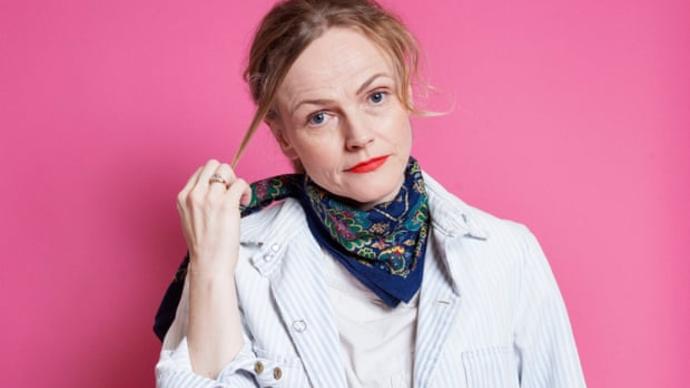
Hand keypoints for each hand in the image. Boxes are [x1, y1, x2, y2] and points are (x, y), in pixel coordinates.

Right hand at [176, 159, 251, 274]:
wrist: (208, 263)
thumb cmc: (203, 246)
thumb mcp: (190, 218)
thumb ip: (198, 201)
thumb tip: (216, 189)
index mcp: (183, 197)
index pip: (201, 171)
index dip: (215, 179)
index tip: (221, 193)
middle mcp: (194, 194)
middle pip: (213, 164)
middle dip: (226, 175)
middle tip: (230, 193)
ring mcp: (210, 198)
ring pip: (227, 170)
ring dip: (236, 183)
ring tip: (238, 199)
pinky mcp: (226, 204)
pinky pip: (240, 183)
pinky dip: (246, 191)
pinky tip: (244, 203)